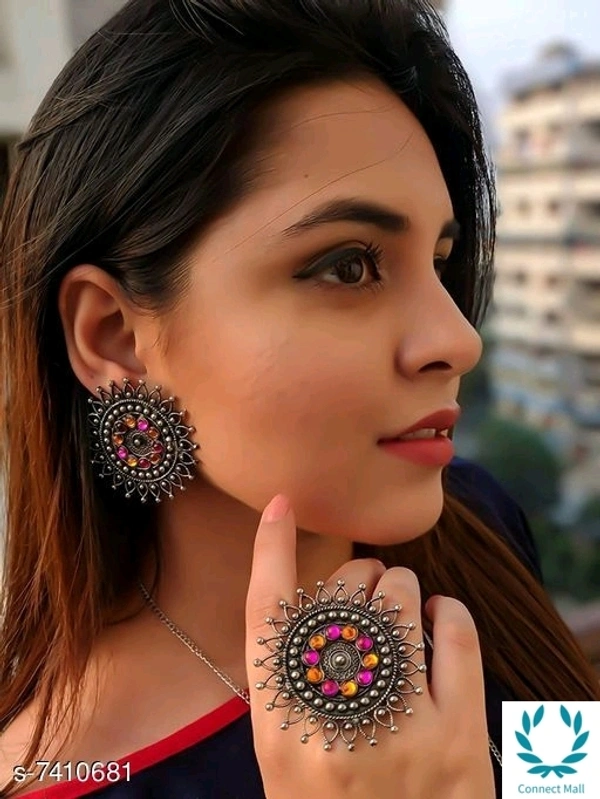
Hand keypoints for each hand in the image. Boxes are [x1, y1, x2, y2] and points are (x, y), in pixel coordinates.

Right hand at [245, 494, 495, 798]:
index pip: (266, 617)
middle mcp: (333, 720)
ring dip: (401, 588)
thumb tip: (317, 608)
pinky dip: (446, 611)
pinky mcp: (459, 737)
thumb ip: (292, 686)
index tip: (282, 505)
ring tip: (401, 606)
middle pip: (339, 599)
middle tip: (367, 587)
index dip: (270, 551)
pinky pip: (453, 634)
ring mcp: (399, 727)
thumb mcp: (288, 760)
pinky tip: (439, 619)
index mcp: (281, 729)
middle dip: (358, 577)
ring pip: (398, 604)